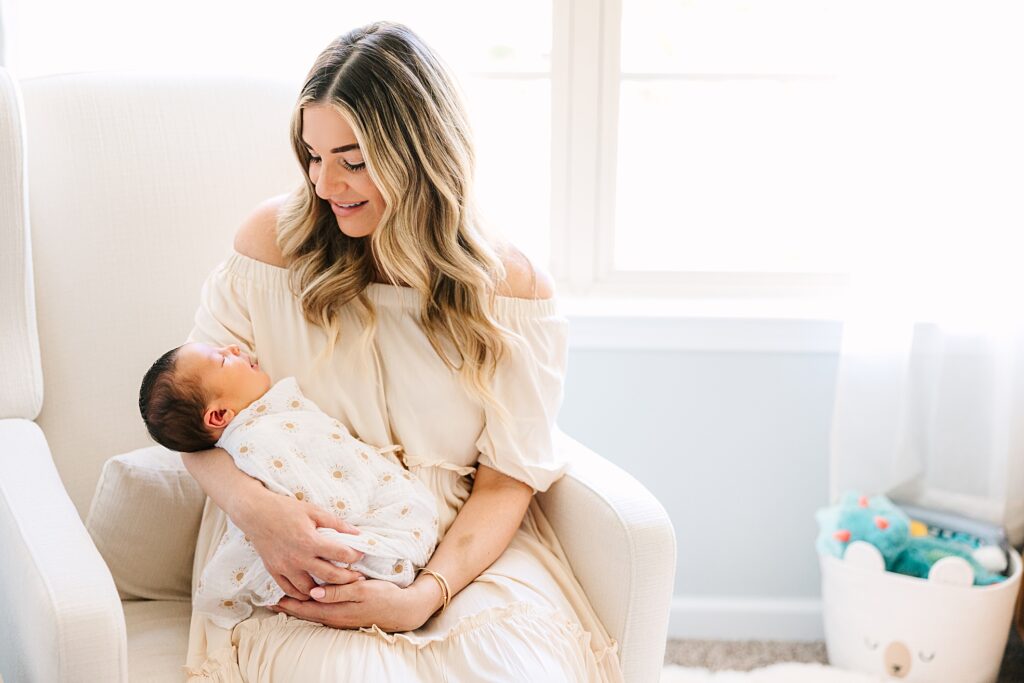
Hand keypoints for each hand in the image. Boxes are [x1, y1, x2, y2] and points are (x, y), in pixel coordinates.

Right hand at [234, 487, 365, 599]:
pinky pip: (291, 590)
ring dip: (326, 591)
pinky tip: (313, 591)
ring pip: (311, 589)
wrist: (255, 514)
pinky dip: (304, 594)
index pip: (341, 554)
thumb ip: (336, 523)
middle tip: (358, 577)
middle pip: (330, 576)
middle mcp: (298, 558)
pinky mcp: (274, 572)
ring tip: (337, 587)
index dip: (355, 556)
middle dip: (348, 578)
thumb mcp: (313, 511)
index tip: (361, 555)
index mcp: (310, 541)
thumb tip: (357, 533)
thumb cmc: (285, 509)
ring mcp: (285, 568)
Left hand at [269, 578, 434, 632]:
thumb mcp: (362, 590)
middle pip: (308, 613)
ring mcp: (343, 619)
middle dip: (290, 608)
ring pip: (315, 614)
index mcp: (337, 611)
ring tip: (286, 603)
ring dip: (300, 608)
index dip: (290, 604)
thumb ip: (337, 591)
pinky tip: (311, 604)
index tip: (274, 599)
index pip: (307, 608)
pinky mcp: (349, 616)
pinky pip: (324, 614)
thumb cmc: (384, 596)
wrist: (404, 609)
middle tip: (272, 604)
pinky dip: (313, 609)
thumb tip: (314, 593)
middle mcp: (336, 618)